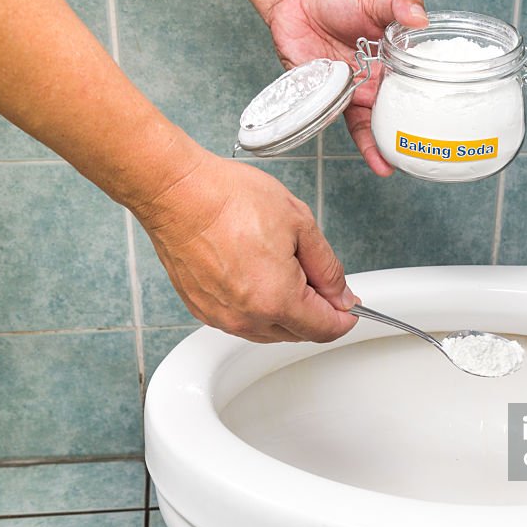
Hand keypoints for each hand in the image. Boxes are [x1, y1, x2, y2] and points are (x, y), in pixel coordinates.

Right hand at [134, 152, 358, 342]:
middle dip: (316, 313)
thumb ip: (328, 267)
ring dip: (286, 312)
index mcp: (277, 299)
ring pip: (269, 330)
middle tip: (319, 279)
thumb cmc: (228, 199)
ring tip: (284, 269)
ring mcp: (221, 316)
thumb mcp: (300, 224)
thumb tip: (341, 294)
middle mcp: (246, 317)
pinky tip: (258, 276)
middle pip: (298, 333)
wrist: (176, 192)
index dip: (344, 319)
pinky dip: (258, 307)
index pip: (324, 329)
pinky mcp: (202, 309)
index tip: (350, 309)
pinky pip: (241, 321)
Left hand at [256, 0, 427, 175]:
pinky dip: (367, 145)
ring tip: (403, 166)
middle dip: (418, 132)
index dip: (437, 97)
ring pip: (380, 124)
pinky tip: (378, 162)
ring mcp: (360, 91)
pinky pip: (354, 126)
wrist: (294, 3)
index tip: (454, 115)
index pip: (423, 80)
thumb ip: (399, 5)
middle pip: (404, 109)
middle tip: (436, 151)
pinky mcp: (338, 100)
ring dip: (391, 147)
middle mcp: (382, 77)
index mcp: (398, 55)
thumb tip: (421, 19)